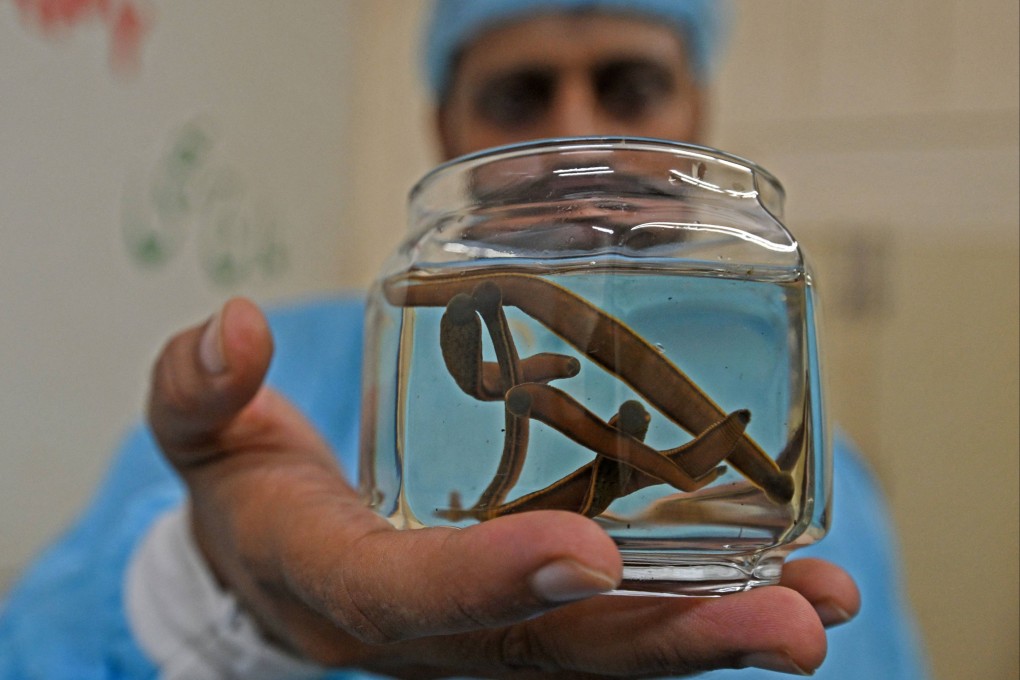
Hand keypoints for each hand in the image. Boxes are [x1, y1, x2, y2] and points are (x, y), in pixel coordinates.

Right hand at [148, 297, 859, 677]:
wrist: (277, 554)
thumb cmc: (246, 492)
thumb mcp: (199, 433)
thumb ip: (199, 387)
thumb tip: (234, 330)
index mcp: (337, 584)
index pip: (410, 597)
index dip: (488, 581)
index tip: (581, 551)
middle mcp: (430, 631)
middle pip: (548, 651)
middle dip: (664, 639)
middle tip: (787, 624)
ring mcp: (489, 628)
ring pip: (602, 647)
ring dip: (711, 629)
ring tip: (819, 602)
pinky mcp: (529, 606)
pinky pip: (616, 616)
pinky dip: (697, 600)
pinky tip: (785, 572)